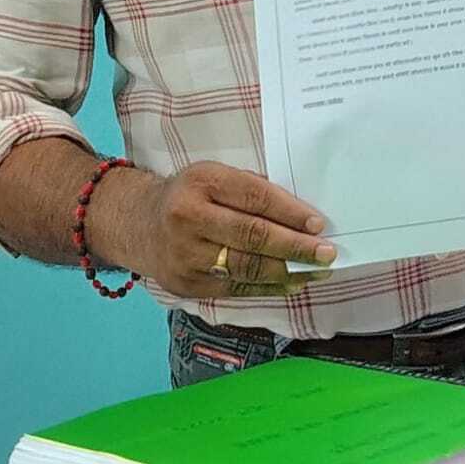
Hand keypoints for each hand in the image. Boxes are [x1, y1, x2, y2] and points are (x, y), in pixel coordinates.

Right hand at [115, 162, 336, 299]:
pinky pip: (235, 288)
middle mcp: (188, 218)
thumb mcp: (216, 175)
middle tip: (326, 253)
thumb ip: (253, 190)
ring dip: (286, 272)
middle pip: (252, 236)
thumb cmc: (190, 195)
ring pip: (245, 267)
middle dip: (295, 247)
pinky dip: (267, 287)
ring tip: (315, 271)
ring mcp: (185, 255)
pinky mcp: (185, 284)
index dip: (290, 213)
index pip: (255, 198)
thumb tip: (302, 215)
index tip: (319, 225)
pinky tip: (290, 283)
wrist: (138, 224)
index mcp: (202, 182)